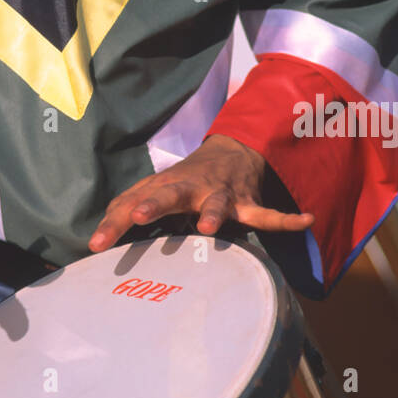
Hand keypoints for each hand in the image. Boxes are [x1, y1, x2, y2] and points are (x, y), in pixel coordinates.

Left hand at [88, 134, 313, 252]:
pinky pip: (267, 214)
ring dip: (212, 215)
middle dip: (152, 205)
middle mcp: (189, 189)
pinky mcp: (247, 203)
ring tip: (208, 228)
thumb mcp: (153, 189)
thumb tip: (93, 240)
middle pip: (167, 194)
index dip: (112, 224)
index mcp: (162, 188)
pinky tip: (305, 220)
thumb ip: (124, 208)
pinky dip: (287, 219)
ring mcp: (219, 195)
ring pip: (217, 206)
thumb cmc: (183, 179)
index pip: (131, 205)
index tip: (95, 244)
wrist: (229, 152)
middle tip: (136, 216)